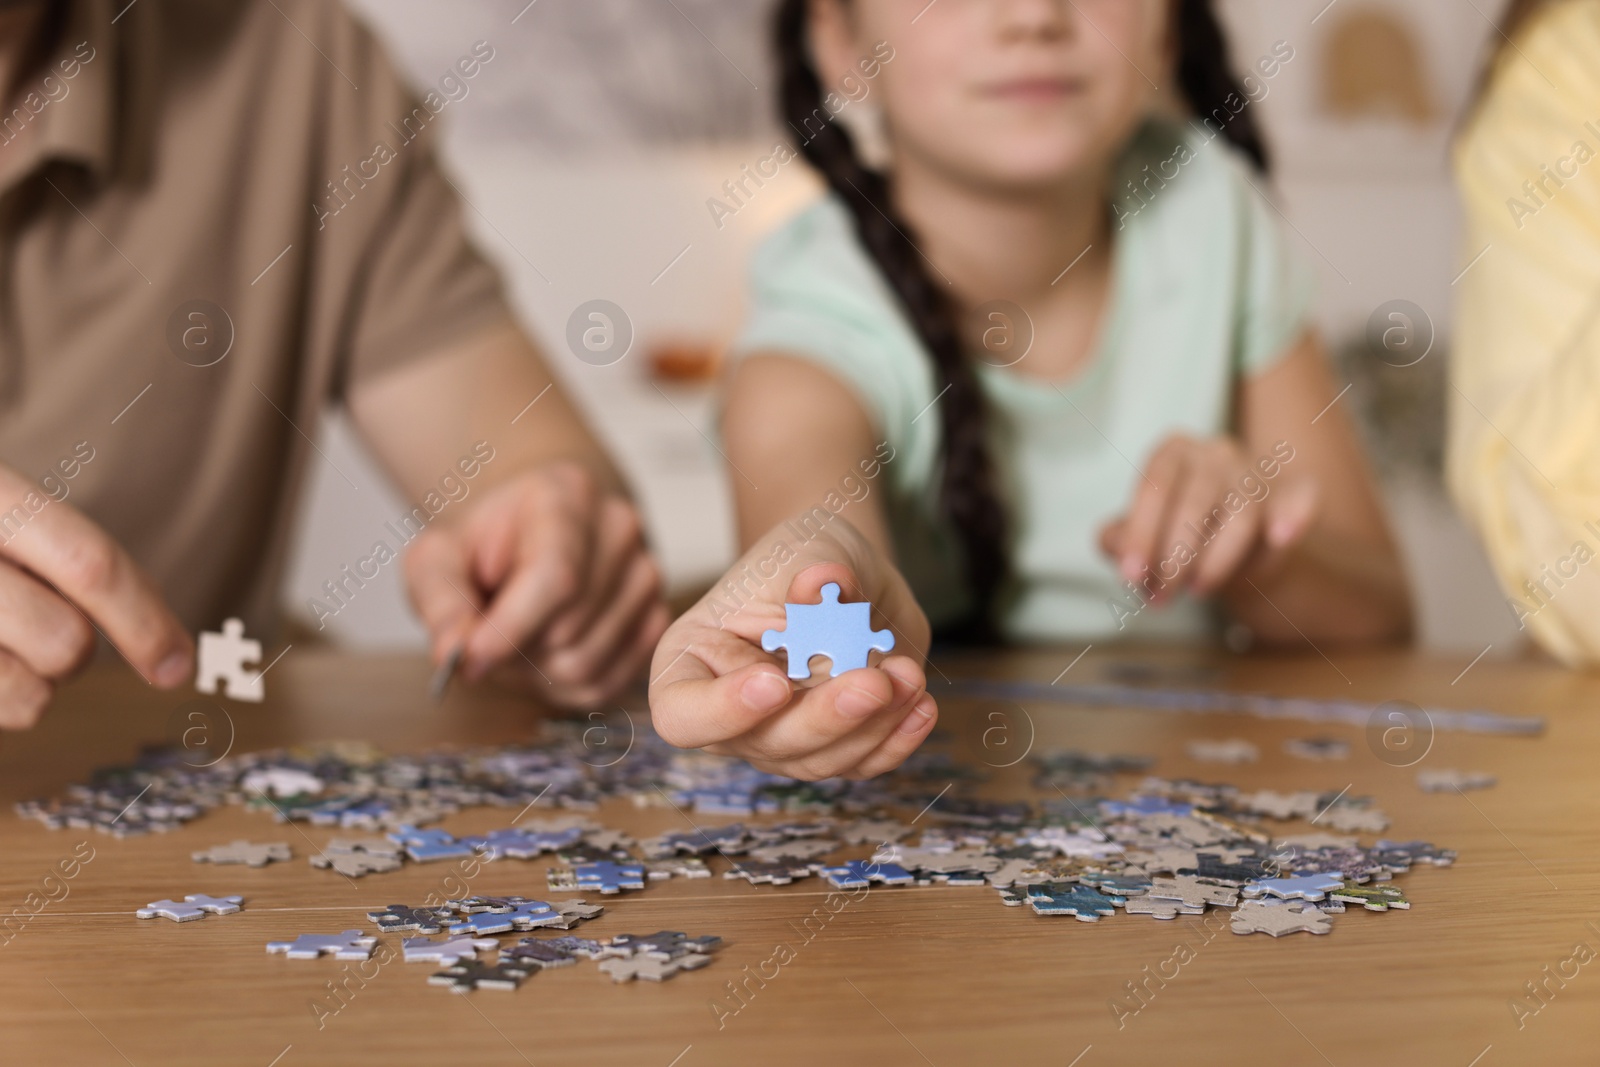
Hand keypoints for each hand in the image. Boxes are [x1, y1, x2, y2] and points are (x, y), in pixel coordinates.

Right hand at [0, 464, 192, 727]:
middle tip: (27, 624)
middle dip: (71, 652)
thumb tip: (174, 652)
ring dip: (28, 688)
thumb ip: (64, 560)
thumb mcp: (1, 509)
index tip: (180, 668)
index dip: (147, 622)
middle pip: (66, 642)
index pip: (92, 566)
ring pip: (28, 699)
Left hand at [403, 462, 668, 709]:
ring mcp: (647, 576)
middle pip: (567, 629)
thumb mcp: (439, 557)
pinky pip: (604, 685)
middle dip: (513, 650)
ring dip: (535, 672)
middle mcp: (620, 530)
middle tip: (485, 634)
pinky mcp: (655, 622)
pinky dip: (562, 687)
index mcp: (568, 494)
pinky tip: (544, 654)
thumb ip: (442, 599)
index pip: (556, 575)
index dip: (510, 627)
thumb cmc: (483, 546)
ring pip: (585, 664)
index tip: (470, 659)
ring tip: (516, 638)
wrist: (529, 536)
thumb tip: (455, 652)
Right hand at [649, 517, 936, 780]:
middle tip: (873, 681)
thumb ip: (810, 572)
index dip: (723, 710)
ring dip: (872, 725)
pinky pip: (862, 762)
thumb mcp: (803, 550)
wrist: (850, 575)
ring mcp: (781, 737)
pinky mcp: (834, 746)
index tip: (774, 682)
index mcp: (693, 663)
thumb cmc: (803, 557)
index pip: (683, 713)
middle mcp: (731, 713)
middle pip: (764, 744)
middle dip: (825, 718)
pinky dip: (896, 739)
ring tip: (908, 676)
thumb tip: (823, 584)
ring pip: (820, 760)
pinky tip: (920, 707)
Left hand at [1098, 434, 1317, 601]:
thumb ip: (1120, 541)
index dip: (1142, 532)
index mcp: (1173, 452)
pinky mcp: (1292, 495)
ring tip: (1196, 591)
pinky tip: (1280, 535)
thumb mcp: (1142, 541)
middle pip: (1196, 500)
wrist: (1232, 556)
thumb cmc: (1176, 540)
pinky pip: (1299, 498)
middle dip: (1175, 556)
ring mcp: (1257, 471)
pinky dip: (1294, 514)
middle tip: (1160, 596)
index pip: (1156, 485)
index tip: (1131, 575)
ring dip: (1217, 560)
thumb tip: (1114, 545)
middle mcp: (1216, 453)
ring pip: (1241, 514)